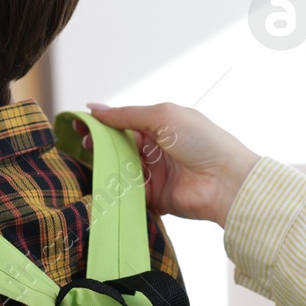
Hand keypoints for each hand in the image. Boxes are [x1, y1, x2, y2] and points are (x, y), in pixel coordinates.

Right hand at [81, 102, 259, 225]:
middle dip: (100, 144)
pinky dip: (118, 188)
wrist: (225, 181)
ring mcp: (156, 173)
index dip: (102, 123)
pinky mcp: (155, 197)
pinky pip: (130, 192)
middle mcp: (157, 149)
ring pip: (121, 169)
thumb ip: (127, 115)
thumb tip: (95, 108)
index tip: (80, 123)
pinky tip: (103, 183)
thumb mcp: (163, 117)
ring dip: (106, 166)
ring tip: (92, 161)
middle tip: (83, 143)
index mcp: (161, 125)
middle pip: (119, 146)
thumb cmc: (202, 141)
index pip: (124, 122)